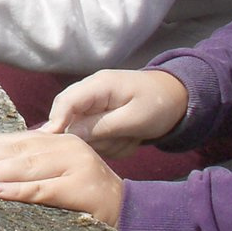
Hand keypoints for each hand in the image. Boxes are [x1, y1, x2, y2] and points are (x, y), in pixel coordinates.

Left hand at [0, 130, 124, 226]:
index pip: (21, 140)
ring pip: (29, 168)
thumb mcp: (61, 171)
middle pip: (21, 152)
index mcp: (62, 140)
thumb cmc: (87, 195)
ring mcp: (76, 166)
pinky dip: (18, 190)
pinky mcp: (80, 189)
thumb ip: (36, 163)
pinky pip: (42, 189)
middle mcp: (69, 147)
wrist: (129, 211)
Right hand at [41, 69, 189, 157]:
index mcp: (98, 85)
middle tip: (121, 139)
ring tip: (130, 138)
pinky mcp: (99, 117)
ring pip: (83, 132)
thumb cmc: (158, 104)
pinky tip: (129, 138)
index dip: (56, 122)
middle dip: (91, 137)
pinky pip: (95, 136)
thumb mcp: (134, 119)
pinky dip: (111, 143)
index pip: (65, 101)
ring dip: (106, 142)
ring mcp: (94, 105)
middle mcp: (90, 92)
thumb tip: (71, 135)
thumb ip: (101, 126)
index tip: (53, 145)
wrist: (178, 98)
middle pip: (69, 119)